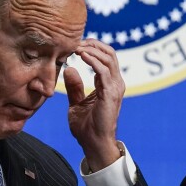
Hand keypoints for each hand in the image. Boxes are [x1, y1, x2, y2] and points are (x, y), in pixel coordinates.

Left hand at [63, 39, 124, 170]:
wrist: (94, 144)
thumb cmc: (87, 127)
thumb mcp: (76, 103)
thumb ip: (74, 87)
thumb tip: (69, 69)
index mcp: (109, 84)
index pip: (105, 57)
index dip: (92, 48)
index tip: (75, 44)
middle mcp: (116, 83)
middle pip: (109, 53)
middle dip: (93, 44)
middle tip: (75, 41)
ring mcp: (115, 88)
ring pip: (108, 58)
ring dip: (92, 50)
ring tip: (77, 47)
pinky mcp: (110, 93)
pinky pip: (104, 71)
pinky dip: (93, 60)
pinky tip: (82, 55)